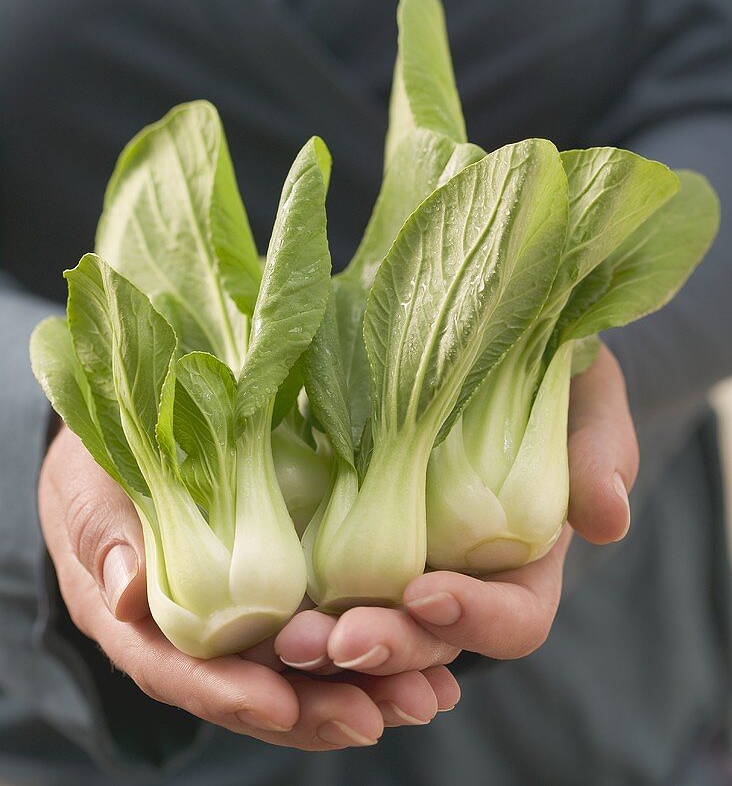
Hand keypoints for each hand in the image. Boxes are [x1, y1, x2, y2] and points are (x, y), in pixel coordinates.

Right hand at [38, 427, 459, 750]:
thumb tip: (125, 593)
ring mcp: (244, 616)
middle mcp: (197, 634)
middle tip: (379, 715)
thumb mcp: (89, 486)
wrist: (126, 434)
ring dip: (363, 686)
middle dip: (317, 707)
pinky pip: (326, 624)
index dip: (226, 691)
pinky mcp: (286, 586)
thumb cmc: (96, 462)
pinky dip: (375, 645)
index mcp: (138, 622)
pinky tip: (431, 660)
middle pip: (255, 687)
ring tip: (425, 698)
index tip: (277, 702)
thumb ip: (104, 533)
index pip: (178, 670)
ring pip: (300, 669)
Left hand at [276, 343, 638, 677]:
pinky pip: (323, 581)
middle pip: (429, 642)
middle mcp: (461, 576)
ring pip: (369, 625)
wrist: (500, 343)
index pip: (513, 621)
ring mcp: (403, 557)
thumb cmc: (557, 373)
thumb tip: (606, 519)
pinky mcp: (350, 526)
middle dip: (387, 646)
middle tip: (336, 640)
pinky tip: (268, 604)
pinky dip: (299, 604)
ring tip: (290, 639)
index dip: (474, 621)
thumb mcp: (589, 397)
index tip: (427, 592)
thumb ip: (602, 451)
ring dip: (331, 644)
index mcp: (525, 563)